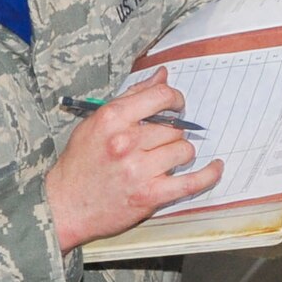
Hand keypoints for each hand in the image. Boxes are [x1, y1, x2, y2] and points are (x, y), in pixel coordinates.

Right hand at [43, 69, 222, 250]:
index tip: (177, 104)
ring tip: (164, 160)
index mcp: (112, 119)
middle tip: (161, 141)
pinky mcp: (150, 195)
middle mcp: (126, 142)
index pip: (159, 96)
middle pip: (174, 127)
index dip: (175, 98)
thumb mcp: (96, 123)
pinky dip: (209, 174)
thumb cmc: (80, 164)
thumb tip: (162, 75)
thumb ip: (132, 97)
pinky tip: (216, 167)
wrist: (65, 205)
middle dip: (172, 132)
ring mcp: (139, 170)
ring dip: (179, 154)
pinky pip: (192, 182)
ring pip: (183, 150)